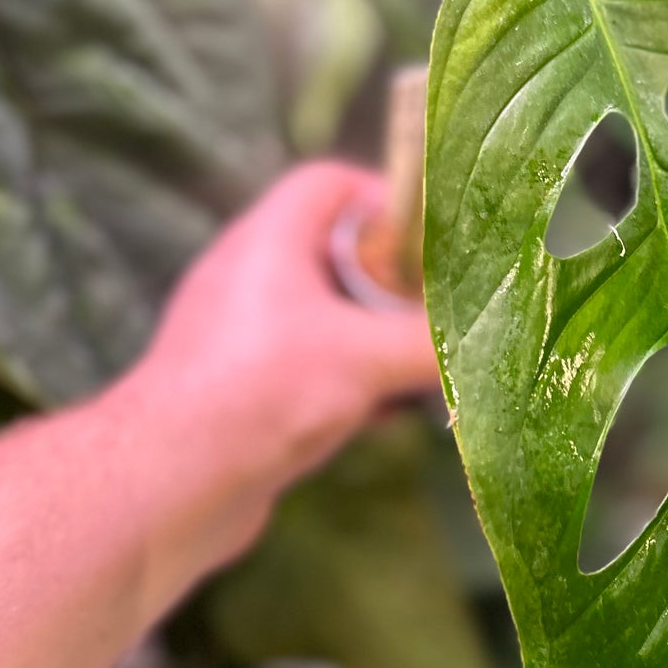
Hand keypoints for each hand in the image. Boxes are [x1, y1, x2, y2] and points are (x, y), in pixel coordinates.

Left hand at [120, 162, 438, 552]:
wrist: (166, 484)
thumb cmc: (260, 393)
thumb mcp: (366, 359)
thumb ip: (434, 343)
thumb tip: (500, 339)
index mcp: (270, 240)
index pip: (331, 183)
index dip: (388, 198)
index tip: (441, 238)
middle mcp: (251, 279)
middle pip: (337, 254)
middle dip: (397, 282)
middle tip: (446, 309)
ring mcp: (244, 338)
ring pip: (329, 319)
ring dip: (379, 340)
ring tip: (429, 366)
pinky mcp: (244, 393)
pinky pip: (312, 371)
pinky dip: (353, 385)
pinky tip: (389, 418)